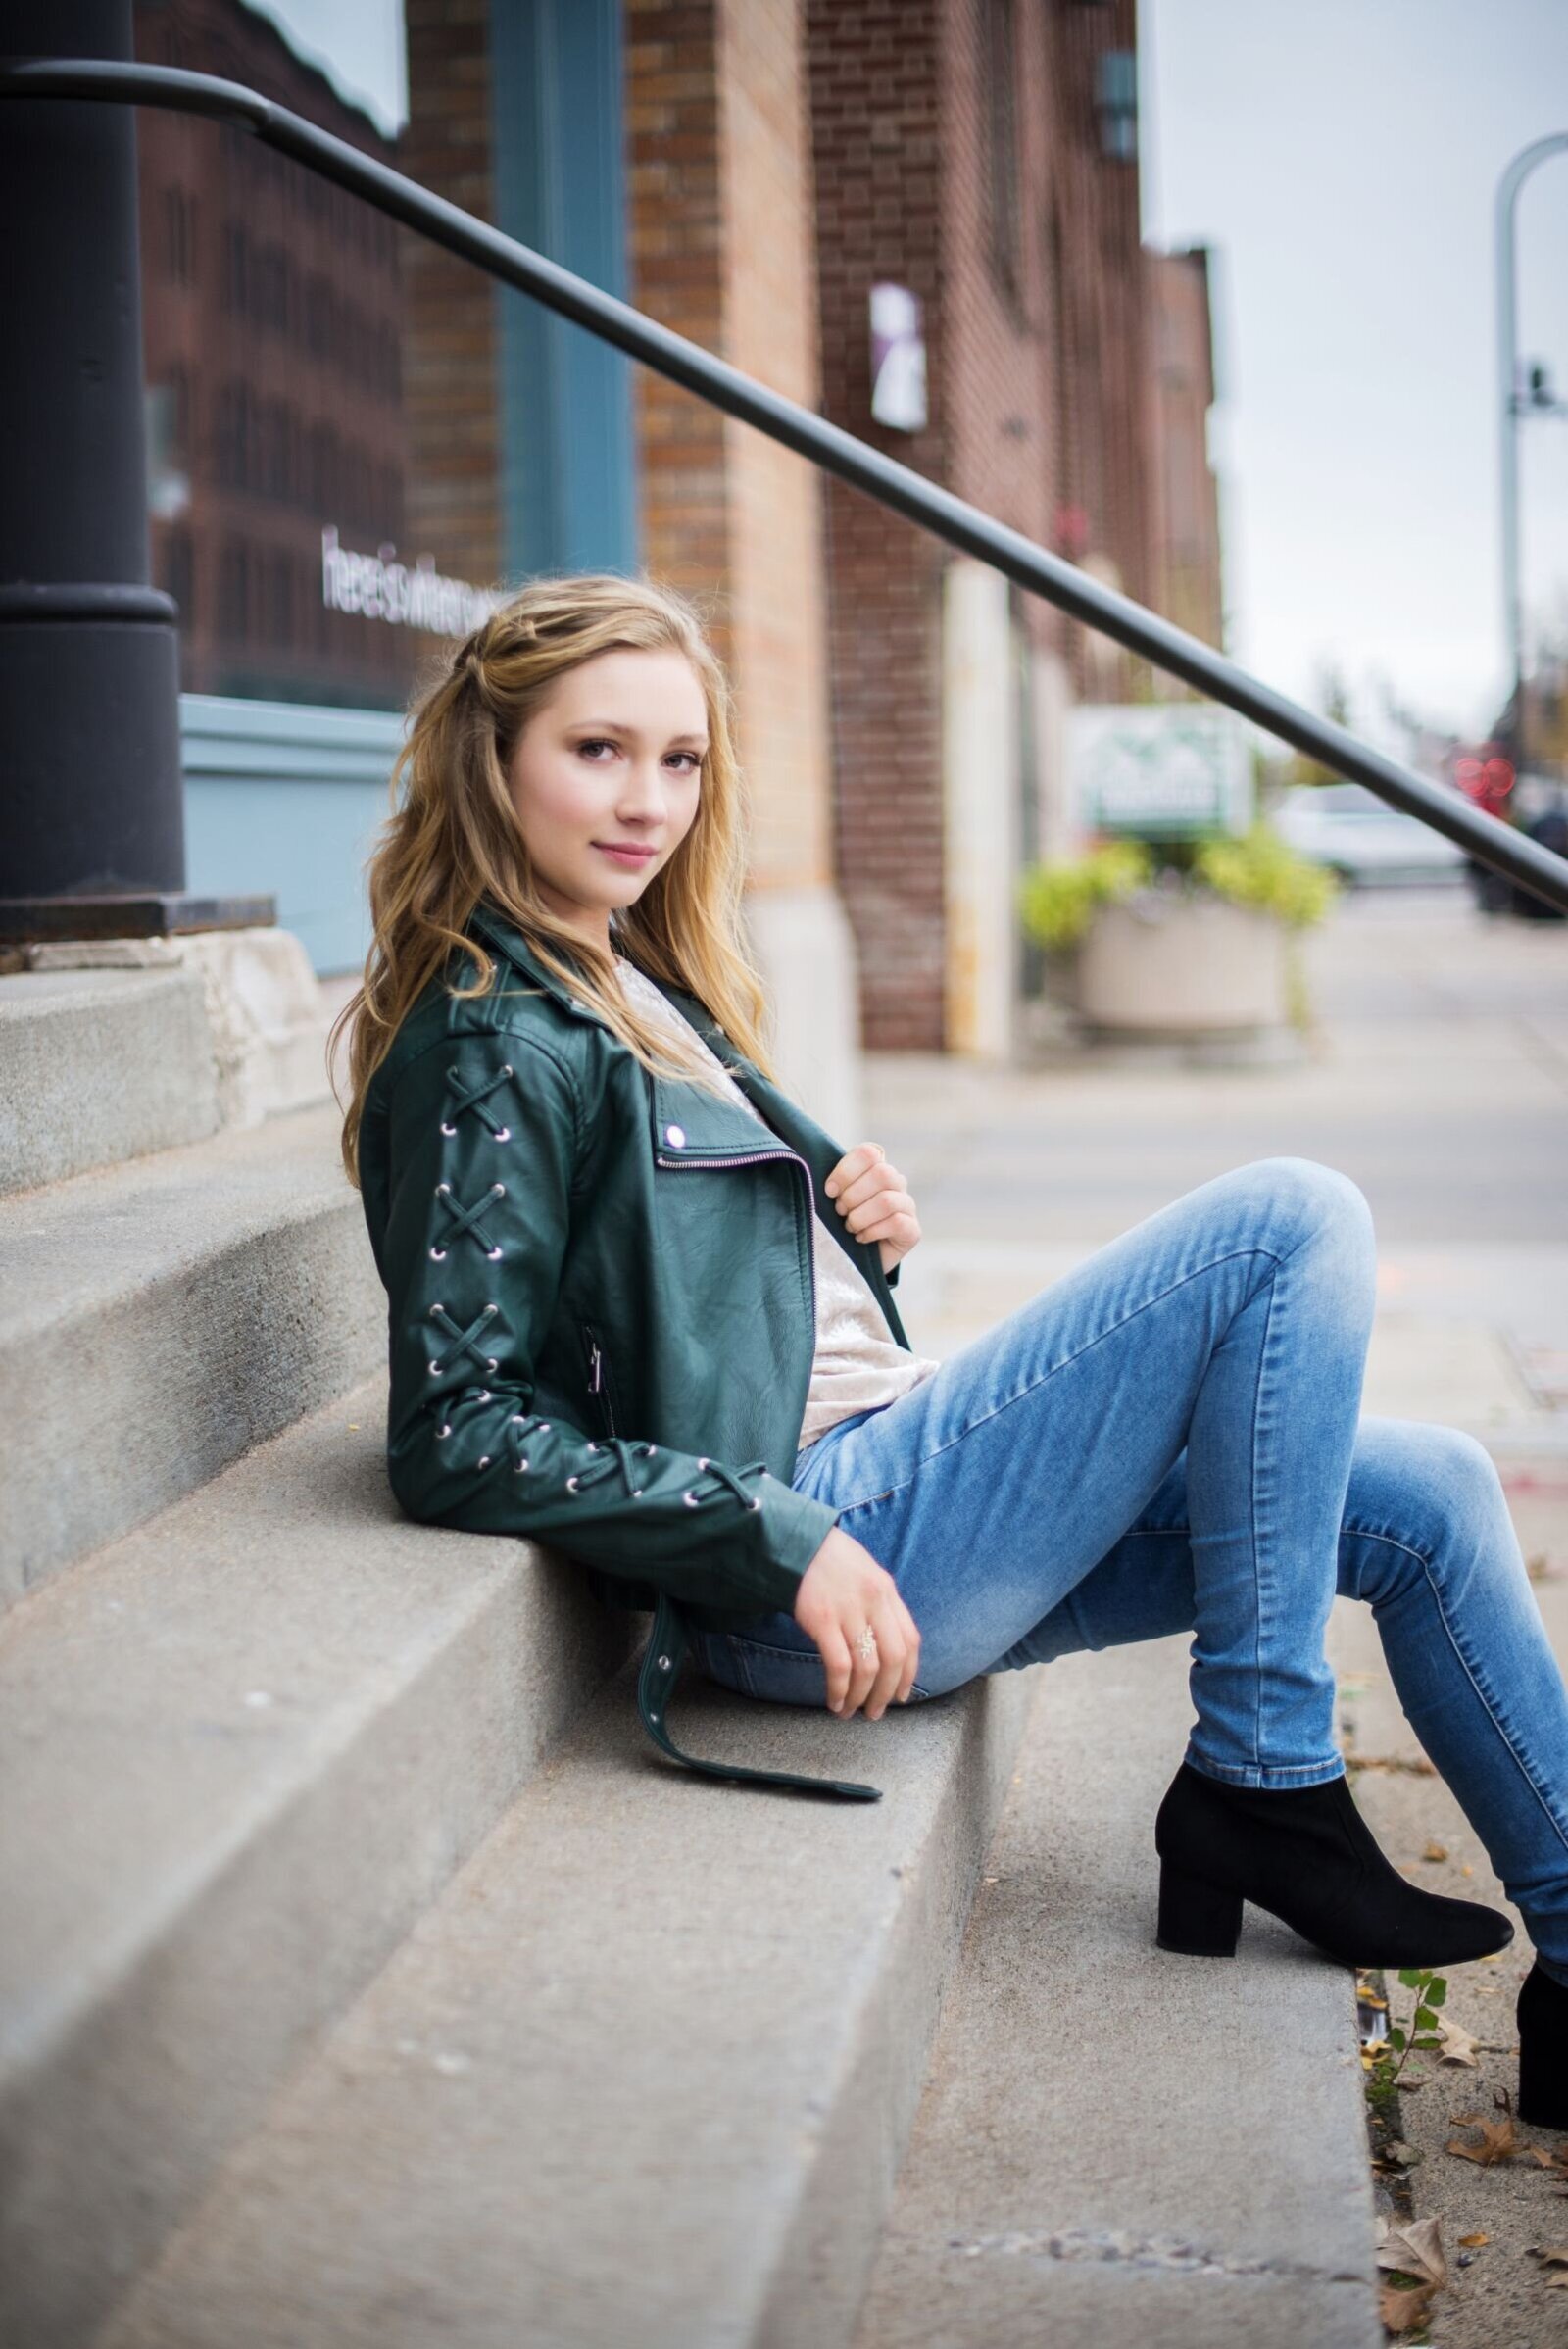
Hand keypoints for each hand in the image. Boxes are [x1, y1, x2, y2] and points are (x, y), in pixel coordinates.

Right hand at [792, 1525, 921, 1719]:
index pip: (911, 1640)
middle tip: (875, 1713)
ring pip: (867, 1667)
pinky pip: (839, 1665)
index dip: (909, 1674)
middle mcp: (874, 1601)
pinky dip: (839, 1689)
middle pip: (893, 1659)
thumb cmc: (830, 1560)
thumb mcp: (866, 1574)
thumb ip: (880, 1605)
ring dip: (860, 1696)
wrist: (795, 1542)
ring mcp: (849, 1611)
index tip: (901, 1695)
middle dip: (885, 1693)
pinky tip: (834, 1700)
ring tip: (851, 1711)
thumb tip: (886, 1644)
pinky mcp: (822, 1620)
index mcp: (887, 1591)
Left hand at [823, 1142, 920, 1278]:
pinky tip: (861, 1238)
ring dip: (860, 1216)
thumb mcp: (831, 1200)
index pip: (869, 1153)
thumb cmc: (838, 1225)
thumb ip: (831, 1183)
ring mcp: (907, 1206)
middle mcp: (896, 1183)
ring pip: (887, 1200)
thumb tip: (814, 1170)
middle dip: (853, 1196)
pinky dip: (872, 1232)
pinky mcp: (913, 1230)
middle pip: (881, 1174)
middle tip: (840, 1212)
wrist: (853, 1262)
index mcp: (876, 1168)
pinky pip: (896, 1223)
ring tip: (850, 1227)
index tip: (830, 1191)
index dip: (847, 1170)